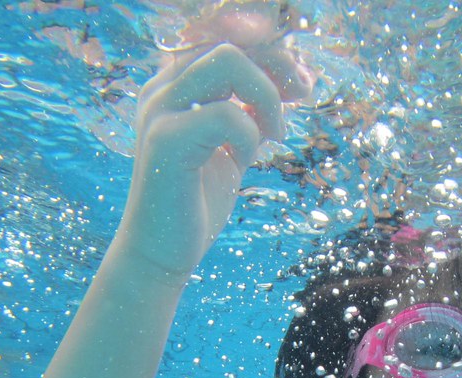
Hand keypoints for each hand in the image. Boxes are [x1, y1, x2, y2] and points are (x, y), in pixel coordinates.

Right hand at [111, 35, 312, 281]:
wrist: (161, 254)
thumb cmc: (195, 203)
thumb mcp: (229, 148)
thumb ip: (248, 113)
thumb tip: (291, 83)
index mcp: (173, 87)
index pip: (223, 39)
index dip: (268, 52)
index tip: (299, 83)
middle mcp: (161, 90)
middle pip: (229, 42)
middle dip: (277, 65)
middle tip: (302, 97)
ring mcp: (159, 111)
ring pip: (227, 62)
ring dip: (266, 95)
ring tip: (274, 133)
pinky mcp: (165, 141)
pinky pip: (227, 115)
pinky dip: (250, 135)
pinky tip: (245, 159)